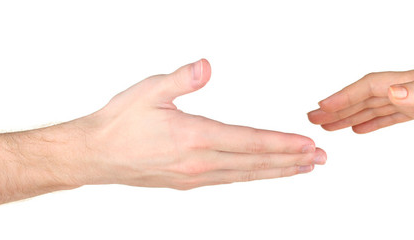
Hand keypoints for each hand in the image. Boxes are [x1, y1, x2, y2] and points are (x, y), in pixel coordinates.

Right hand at [70, 59, 325, 189]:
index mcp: (195, 138)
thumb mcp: (149, 90)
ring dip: (277, 172)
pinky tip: (262, 173)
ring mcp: (194, 177)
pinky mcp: (188, 183)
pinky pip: (229, 180)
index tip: (307, 146)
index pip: (250, 142)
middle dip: (291, 161)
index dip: (282, 144)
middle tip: (319, 160)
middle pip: (256, 163)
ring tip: (302, 169)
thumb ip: (182, 79)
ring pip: (246, 175)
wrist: (94, 155)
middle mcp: (199, 163)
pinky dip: (252, 176)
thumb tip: (207, 66)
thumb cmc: (120, 122)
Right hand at [308, 65, 413, 133]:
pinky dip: (373, 122)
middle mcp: (408, 87)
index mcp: (410, 81)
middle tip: (313, 118)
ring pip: (374, 106)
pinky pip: (391, 116)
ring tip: (329, 126)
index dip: (343, 97)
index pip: (368, 87)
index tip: (321, 108)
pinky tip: (362, 129)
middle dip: (338, 107)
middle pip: (364, 96)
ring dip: (350, 115)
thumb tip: (389, 92)